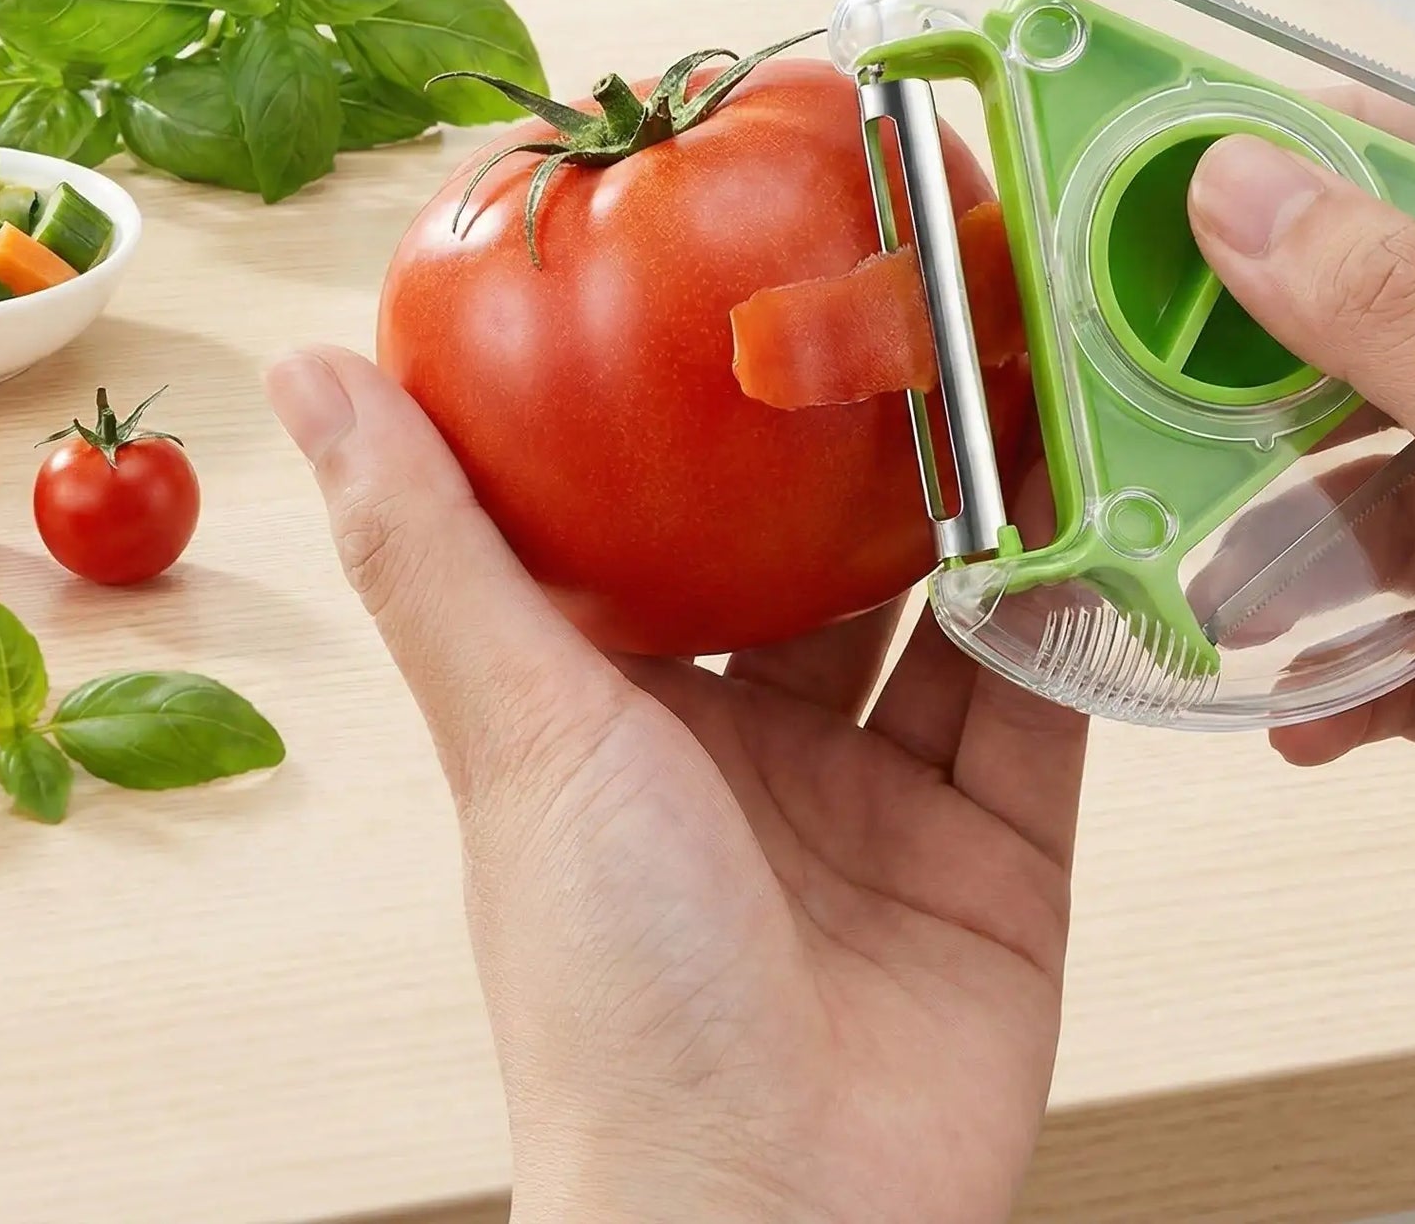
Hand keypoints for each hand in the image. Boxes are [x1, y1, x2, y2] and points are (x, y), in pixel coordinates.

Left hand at [267, 349, 1084, 1223]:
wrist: (781, 1223)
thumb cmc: (612, 994)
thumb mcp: (524, 733)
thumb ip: (437, 551)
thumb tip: (311, 378)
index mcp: (636, 717)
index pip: (673, 530)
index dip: (710, 416)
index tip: (751, 284)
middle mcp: (764, 747)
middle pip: (830, 564)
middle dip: (875, 451)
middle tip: (924, 306)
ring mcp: (888, 799)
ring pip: (952, 617)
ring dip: (990, 511)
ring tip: (1026, 373)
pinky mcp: (1001, 851)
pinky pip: (1046, 704)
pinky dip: (1075, 613)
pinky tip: (1102, 511)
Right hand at [1188, 125, 1414, 1089]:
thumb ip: (1409, 325)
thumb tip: (1245, 187)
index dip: (1363, 148)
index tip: (1213, 155)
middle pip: (1414, 341)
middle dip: (1285, 374)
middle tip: (1156, 372)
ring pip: (1391, 503)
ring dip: (1295, 549)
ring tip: (1215, 589)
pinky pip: (1403, 644)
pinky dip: (1339, 674)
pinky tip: (1295, 711)